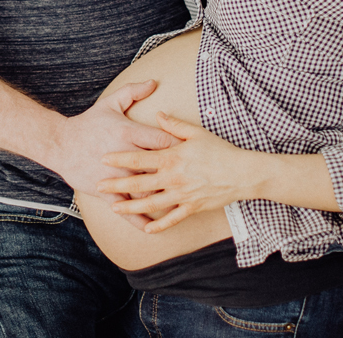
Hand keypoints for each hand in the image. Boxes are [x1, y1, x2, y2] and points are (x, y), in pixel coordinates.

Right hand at [50, 81, 178, 224]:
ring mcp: (115, 177)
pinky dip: (140, 219)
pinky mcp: (105, 192)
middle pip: (159, 167)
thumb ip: (133, 92)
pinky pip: (126, 209)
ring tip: (181, 201)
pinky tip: (154, 227)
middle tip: (194, 178)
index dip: (180, 146)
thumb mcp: (110, 103)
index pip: (163, 140)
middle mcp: (124, 156)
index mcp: (128, 133)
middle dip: (177, 173)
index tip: (192, 151)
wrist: (59, 144)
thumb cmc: (88, 123)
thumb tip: (153, 83)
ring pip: (146, 190)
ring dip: (163, 196)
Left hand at [97, 112, 256, 232]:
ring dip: (131, 206)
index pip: (140, 158)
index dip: (120, 159)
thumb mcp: (197, 133)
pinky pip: (172, 218)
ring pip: (151, 203)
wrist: (243, 173)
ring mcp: (182, 194)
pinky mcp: (192, 207)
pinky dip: (159, 224)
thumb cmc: (220, 151)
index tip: (103, 158)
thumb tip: (159, 114)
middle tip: (99, 186)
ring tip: (114, 208)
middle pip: (139, 182)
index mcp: (172, 157)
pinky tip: (146, 228)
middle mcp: (173, 177)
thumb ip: (175, 125)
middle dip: (117, 185)